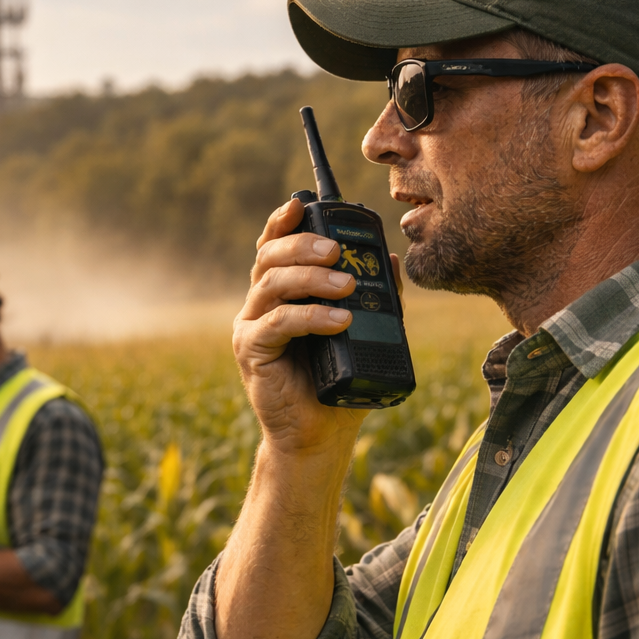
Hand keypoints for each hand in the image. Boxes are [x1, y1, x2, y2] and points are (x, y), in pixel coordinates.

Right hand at [233, 197, 378, 454]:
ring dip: (310, 278)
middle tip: (336, 250)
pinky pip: (277, 324)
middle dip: (303, 245)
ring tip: (345, 287)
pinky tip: (337, 320)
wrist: (320, 436)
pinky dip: (309, 317)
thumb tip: (387, 258)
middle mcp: (260, 305)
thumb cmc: (339, 384)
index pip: (275, 246)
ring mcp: (252, 327)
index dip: (283, 221)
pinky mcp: (251, 352)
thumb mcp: (363, 333)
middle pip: (269, 257)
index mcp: (281, 294)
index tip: (302, 203)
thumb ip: (373, 297)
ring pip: (271, 285)